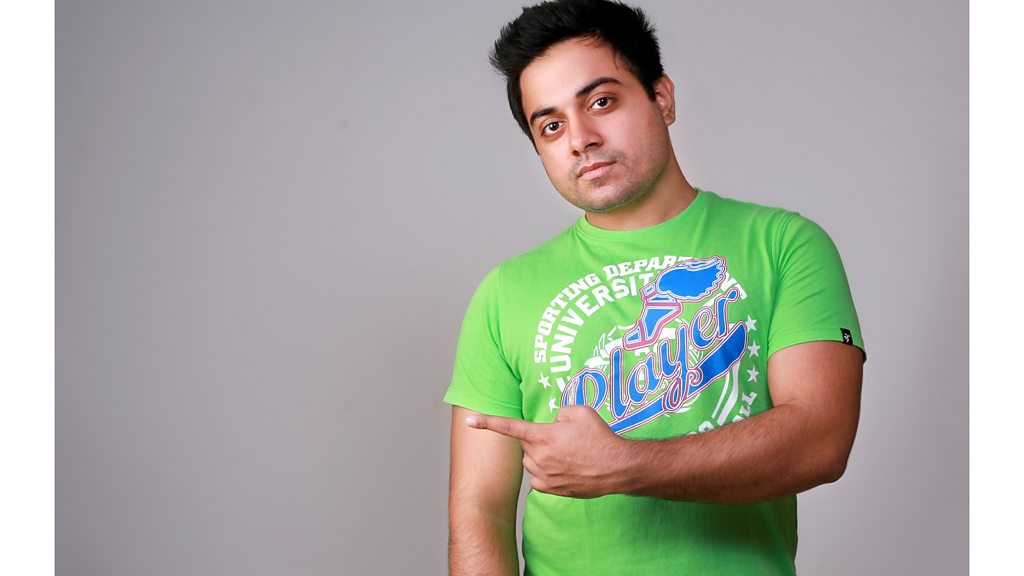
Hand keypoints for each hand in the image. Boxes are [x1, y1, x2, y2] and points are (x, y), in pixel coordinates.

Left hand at [465, 405, 629, 498]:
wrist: (616, 467)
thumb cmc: (600, 437)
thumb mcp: (581, 411)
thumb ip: (560, 411)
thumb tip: (554, 422)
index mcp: (543, 435)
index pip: (509, 427)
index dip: (487, 422)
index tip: (469, 420)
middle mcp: (539, 456)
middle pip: (525, 444)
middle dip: (538, 438)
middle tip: (563, 438)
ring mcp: (544, 475)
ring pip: (530, 461)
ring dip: (540, 455)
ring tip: (567, 454)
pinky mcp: (551, 489)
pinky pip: (537, 479)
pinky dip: (544, 472)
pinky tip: (563, 468)